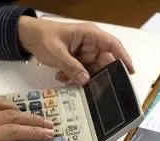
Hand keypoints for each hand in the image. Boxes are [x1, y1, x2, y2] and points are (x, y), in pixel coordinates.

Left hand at [18, 16, 134, 85]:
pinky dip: (74, 77)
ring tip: (66, 79)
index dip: (123, 58)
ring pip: (92, 71)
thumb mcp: (56, 53)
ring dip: (81, 78)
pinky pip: (82, 73)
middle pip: (103, 62)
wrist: (29, 37)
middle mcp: (91, 44)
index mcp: (90, 35)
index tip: (129, 71)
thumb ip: (71, 67)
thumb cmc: (43, 37)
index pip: (112, 45)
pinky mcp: (78, 60)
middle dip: (95, 75)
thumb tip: (86, 80)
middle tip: (89, 87)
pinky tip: (62, 77)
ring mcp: (85, 53)